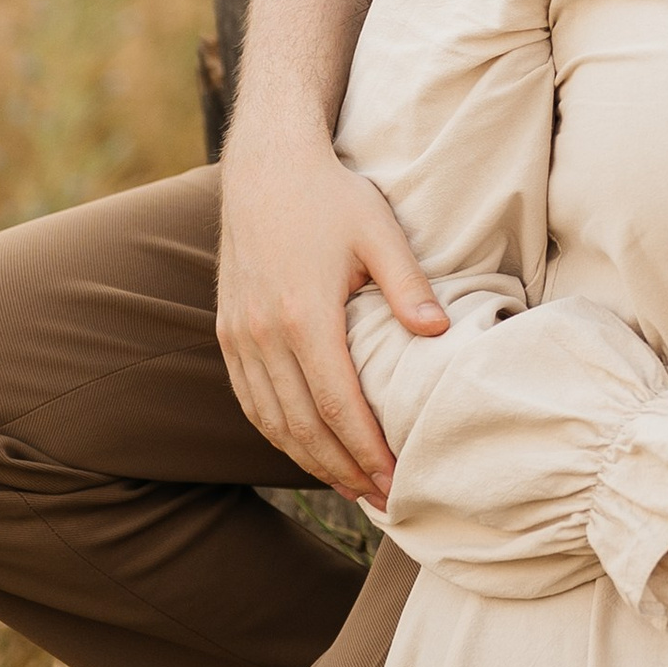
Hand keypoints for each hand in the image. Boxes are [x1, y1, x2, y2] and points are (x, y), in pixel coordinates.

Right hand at [216, 135, 449, 504]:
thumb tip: (438, 333)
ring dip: (311, 461)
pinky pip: (251, 400)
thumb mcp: (380, 231)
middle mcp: (263, 334)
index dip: (367, 450)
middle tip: (384, 500)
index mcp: (304, 314)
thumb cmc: (331, 196)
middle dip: (345, 470)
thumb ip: (408, 286)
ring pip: (273, 421)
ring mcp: (240, 336)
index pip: (337, 405)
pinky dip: (279, 433)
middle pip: (303, 426)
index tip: (397, 480)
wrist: (265, 166)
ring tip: (352, 486)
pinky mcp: (229, 332)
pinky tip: (307, 449)